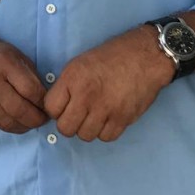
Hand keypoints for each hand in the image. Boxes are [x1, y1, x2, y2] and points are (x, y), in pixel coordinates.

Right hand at [0, 32, 48, 132]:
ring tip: (33, 122)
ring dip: (25, 126)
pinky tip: (19, 123)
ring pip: (7, 121)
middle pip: (18, 109)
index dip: (43, 102)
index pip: (29, 89)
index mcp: (4, 62)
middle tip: (44, 119)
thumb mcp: (17, 55)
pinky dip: (12, 127)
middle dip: (36, 119)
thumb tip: (45, 100)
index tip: (49, 105)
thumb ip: (31, 76)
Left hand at [42, 26, 172, 142]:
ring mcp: (105, 110)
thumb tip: (58, 105)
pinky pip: (105, 138)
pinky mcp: (122, 119)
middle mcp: (86, 96)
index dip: (55, 109)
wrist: (144, 57)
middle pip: (65, 128)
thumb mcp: (80, 63)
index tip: (62, 107)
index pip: (50, 108)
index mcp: (73, 79)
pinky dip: (104, 131)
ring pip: (85, 136)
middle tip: (76, 115)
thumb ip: (67, 85)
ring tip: (93, 116)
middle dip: (68, 123)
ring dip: (86, 128)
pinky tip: (107, 119)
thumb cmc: (111, 56)